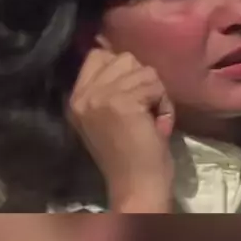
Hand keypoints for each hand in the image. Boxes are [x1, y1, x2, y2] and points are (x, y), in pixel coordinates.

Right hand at [69, 50, 174, 212]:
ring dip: (156, 93)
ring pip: (143, 70)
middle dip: (143, 80)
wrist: (136, 185)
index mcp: (76, 97)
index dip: (122, 68)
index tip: (133, 93)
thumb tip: (130, 59)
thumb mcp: (107, 114)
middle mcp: (83, 95)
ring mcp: (101, 97)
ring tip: (150, 118)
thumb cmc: (129, 154)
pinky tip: (157, 124)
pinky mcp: (122, 102)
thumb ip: (109, 86)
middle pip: (124, 58)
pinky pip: (155, 85)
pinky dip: (164, 104)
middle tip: (143, 110)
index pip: (98, 54)